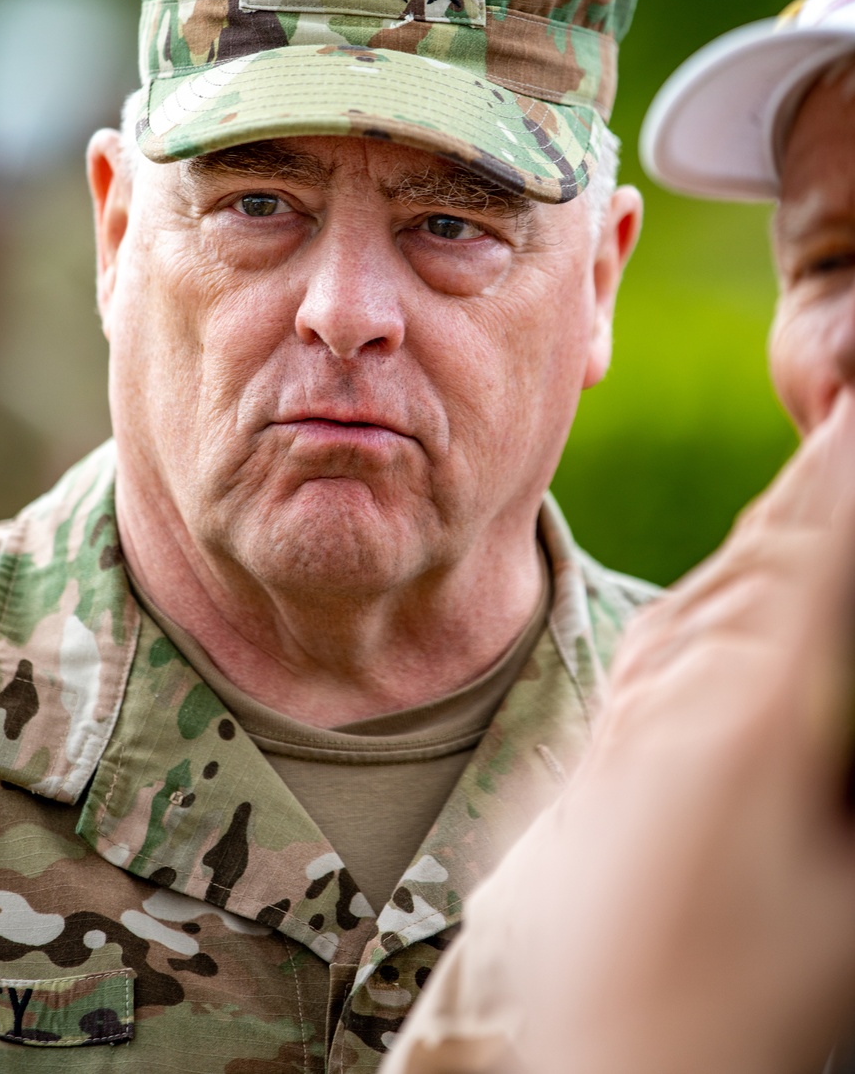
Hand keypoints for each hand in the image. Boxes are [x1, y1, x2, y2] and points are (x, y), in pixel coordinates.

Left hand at [386, 391, 854, 1073]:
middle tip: (852, 423)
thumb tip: (841, 708)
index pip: (815, 560)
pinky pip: (674, 634)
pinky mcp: (610, 742)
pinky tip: (735, 587)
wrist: (603, 1059)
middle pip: (768, 556)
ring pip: (719, 588)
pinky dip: (724, 590)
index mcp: (752, 710)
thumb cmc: (743, 1002)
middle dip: (818, 488)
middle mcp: (681, 686)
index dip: (845, 479)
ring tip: (814, 480)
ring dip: (774, 531)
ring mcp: (635, 709)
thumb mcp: (848, 906)